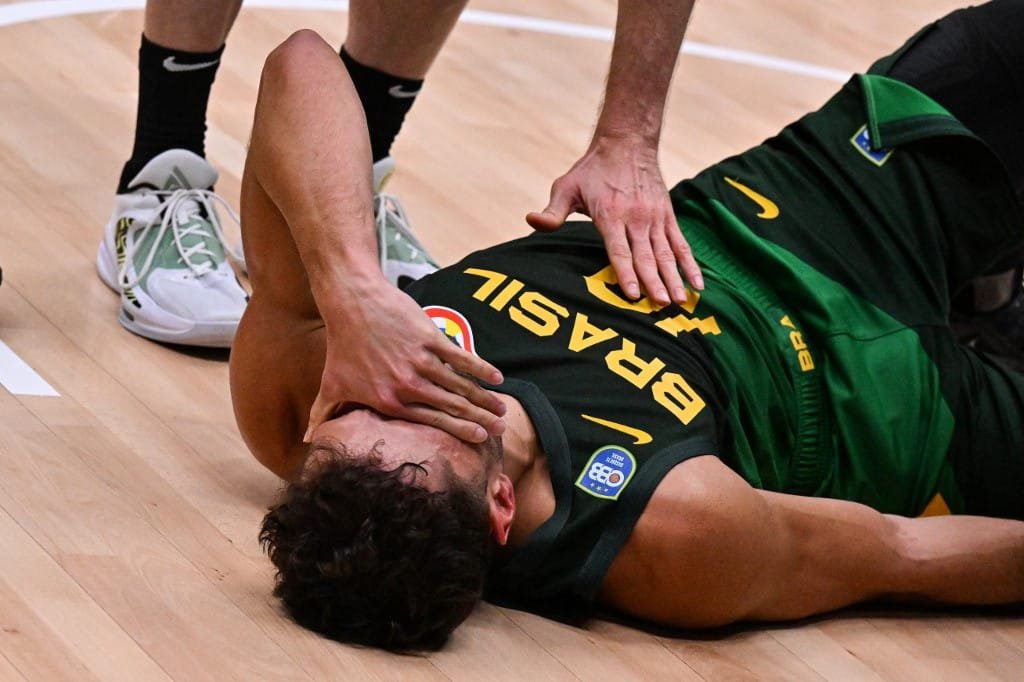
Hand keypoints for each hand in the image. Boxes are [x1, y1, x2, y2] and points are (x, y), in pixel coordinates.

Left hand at [304, 285, 505, 442]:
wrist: (352, 302)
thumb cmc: (341, 345)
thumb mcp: (330, 384)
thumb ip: (324, 415)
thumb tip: (308, 440)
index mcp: (389, 401)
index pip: (431, 421)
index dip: (459, 431)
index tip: (478, 439)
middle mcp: (408, 385)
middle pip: (452, 407)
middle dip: (480, 420)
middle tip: (501, 430)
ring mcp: (421, 360)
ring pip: (460, 385)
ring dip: (485, 399)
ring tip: (502, 409)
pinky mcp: (430, 337)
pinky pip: (460, 357)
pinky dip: (480, 368)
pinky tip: (497, 378)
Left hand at [526, 137, 702, 304]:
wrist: (626, 143)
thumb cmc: (591, 170)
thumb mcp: (566, 187)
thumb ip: (552, 211)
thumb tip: (531, 221)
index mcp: (610, 216)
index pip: (619, 250)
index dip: (626, 273)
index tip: (634, 294)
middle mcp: (636, 218)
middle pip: (646, 256)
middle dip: (655, 283)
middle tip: (662, 306)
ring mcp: (654, 218)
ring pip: (666, 253)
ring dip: (674, 278)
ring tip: (680, 301)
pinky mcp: (667, 216)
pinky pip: (681, 243)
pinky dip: (690, 264)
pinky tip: (697, 284)